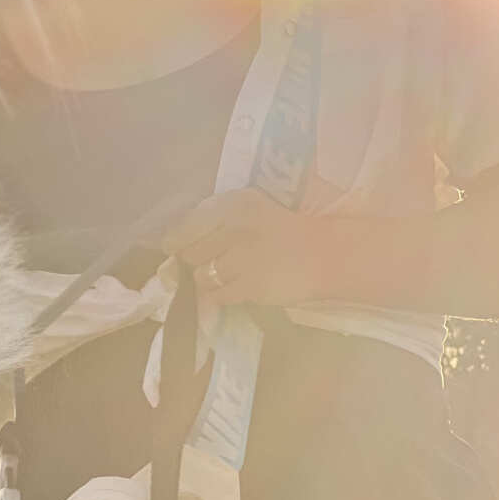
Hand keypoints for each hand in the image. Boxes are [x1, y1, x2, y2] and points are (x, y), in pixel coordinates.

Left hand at [161, 188, 328, 308]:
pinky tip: (237, 287)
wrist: (326, 254)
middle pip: (191, 252)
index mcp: (234, 204)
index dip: (175, 239)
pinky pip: (217, 295)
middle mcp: (235, 228)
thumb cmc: (283, 230)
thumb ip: (215, 217)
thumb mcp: (250, 208)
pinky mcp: (251, 286)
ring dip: (210, 278)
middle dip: (197, 260)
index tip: (172, 248)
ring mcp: (243, 259)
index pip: (188, 225)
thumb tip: (173, 239)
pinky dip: (221, 294)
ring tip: (229, 274)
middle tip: (214, 261)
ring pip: (202, 276)